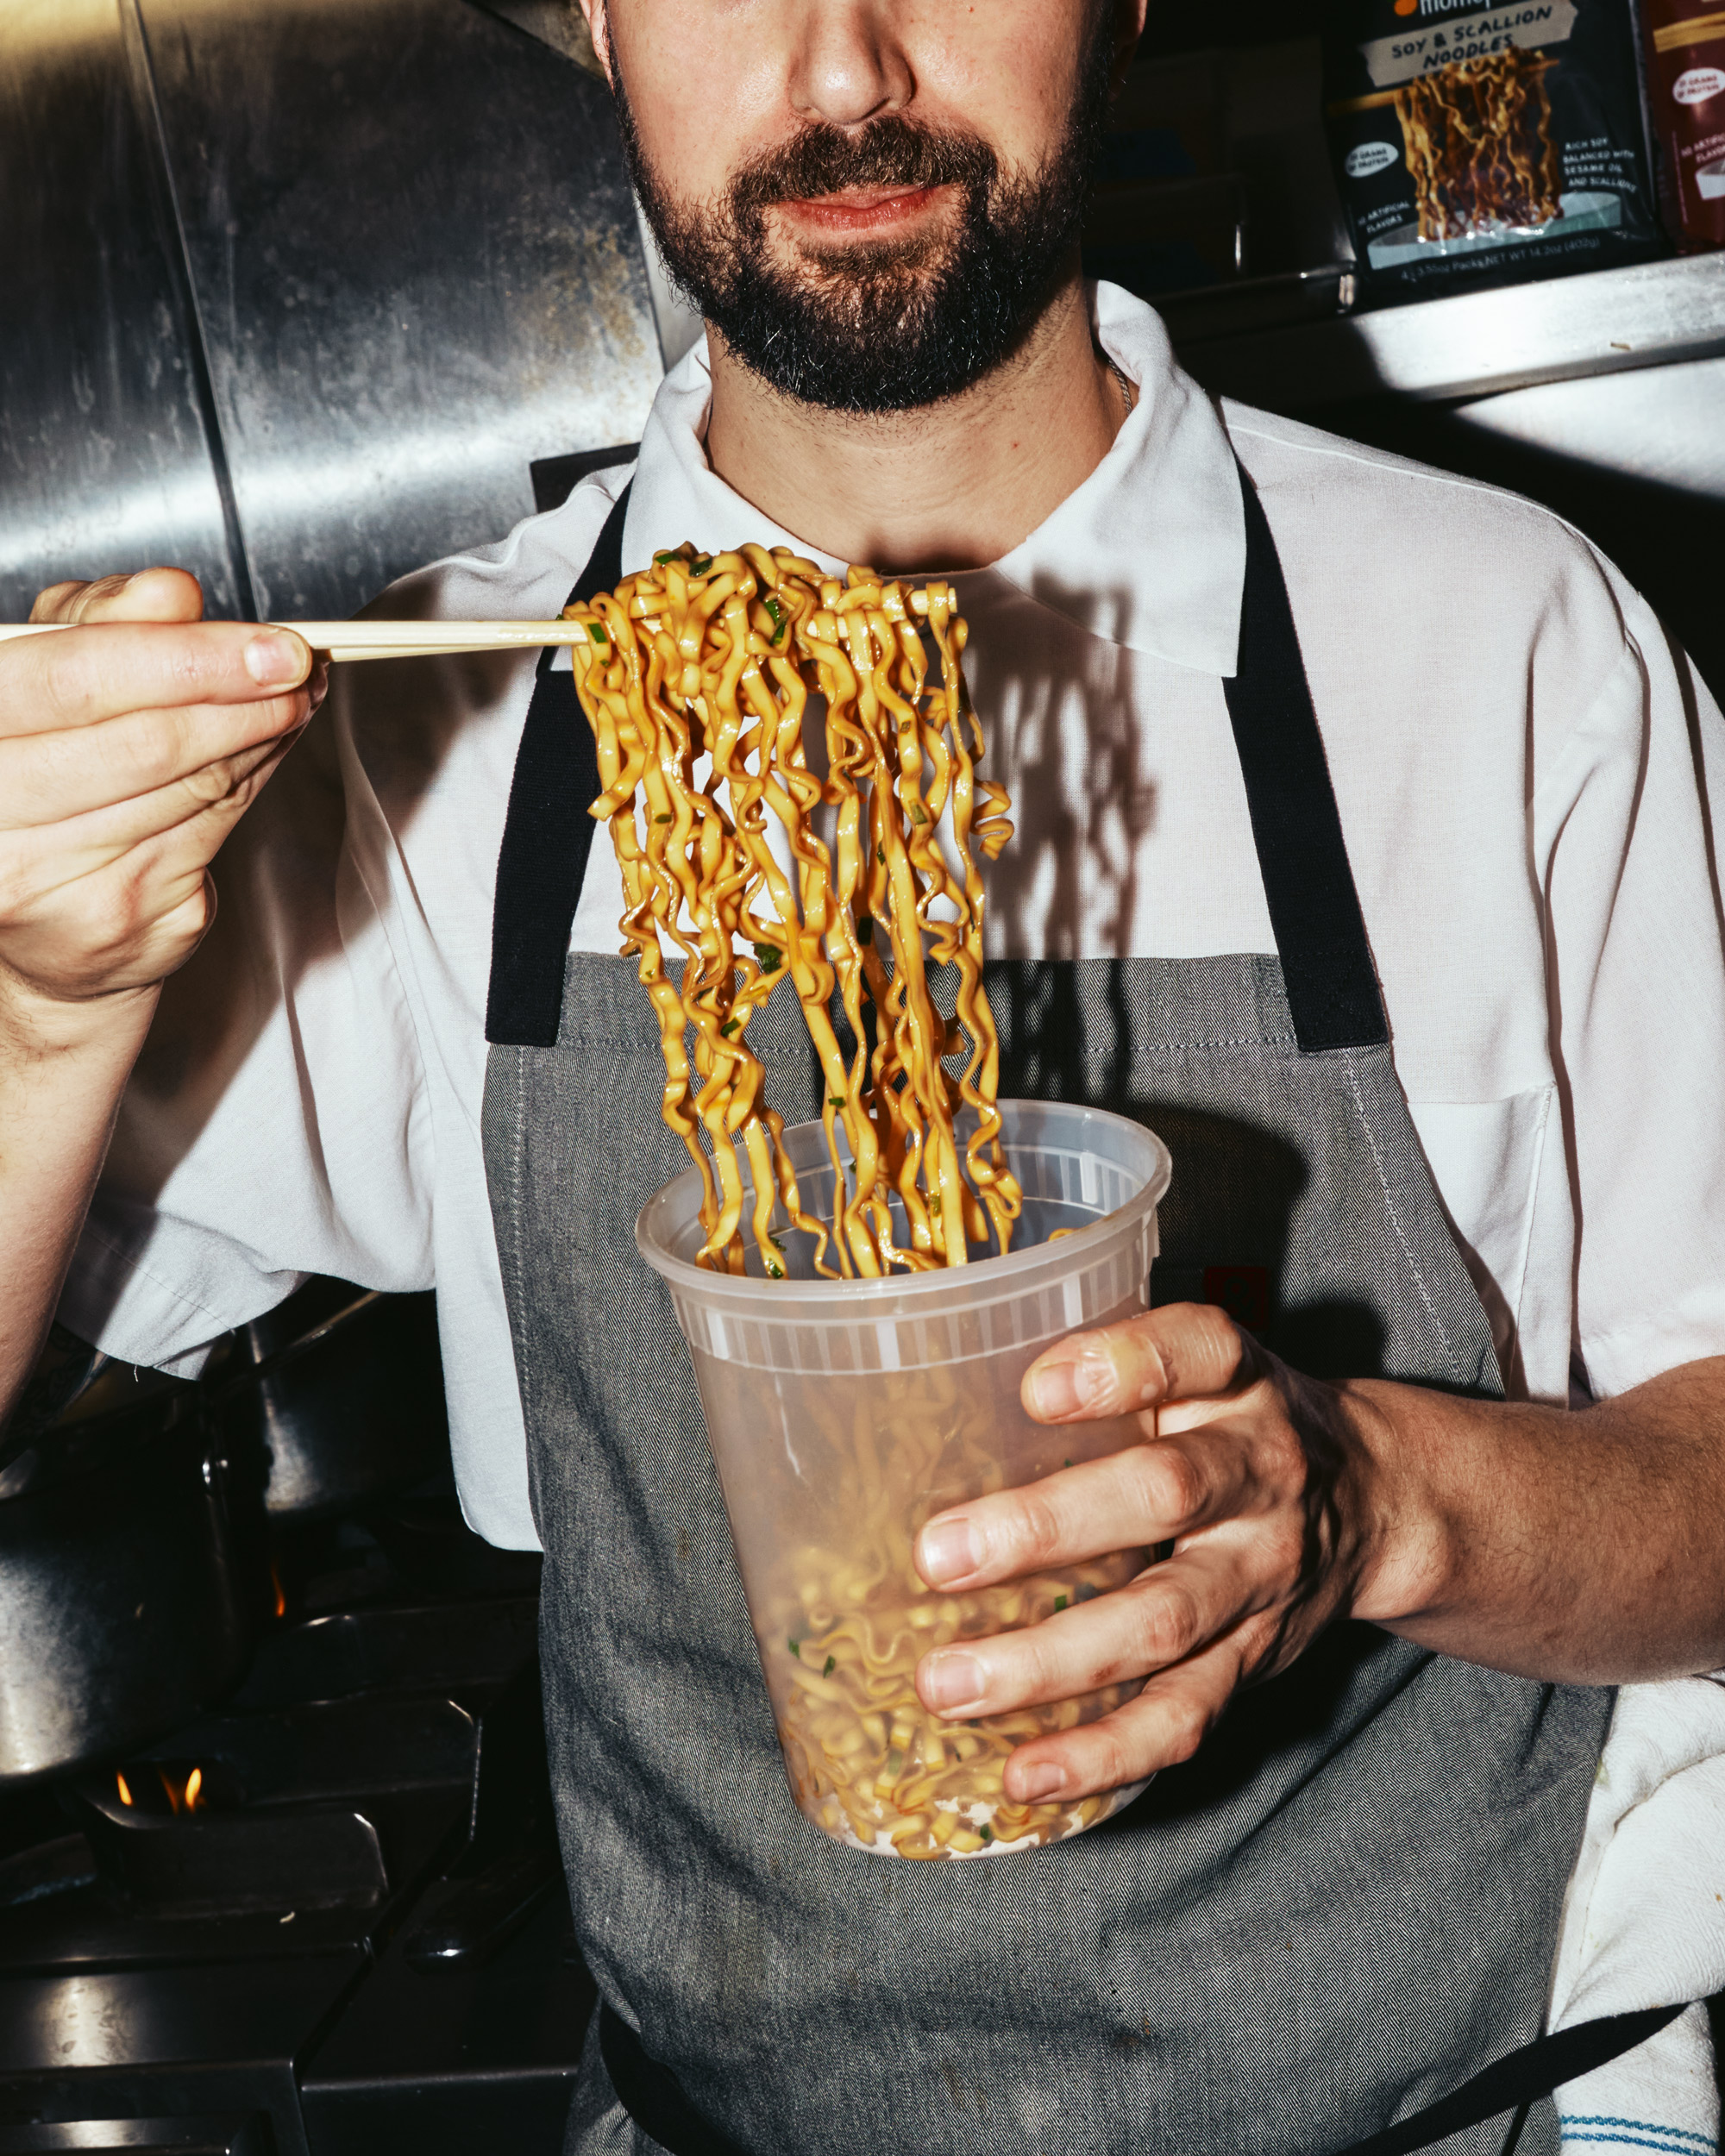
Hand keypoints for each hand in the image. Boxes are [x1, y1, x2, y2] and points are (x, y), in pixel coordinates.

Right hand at [1, 569, 322, 1016]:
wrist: (26, 908)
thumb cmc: (32, 770)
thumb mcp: (46, 672)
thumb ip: (102, 624)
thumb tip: (171, 594)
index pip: (76, 681)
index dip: (184, 657)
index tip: (266, 643)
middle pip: (145, 743)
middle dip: (238, 697)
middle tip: (295, 666)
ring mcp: (56, 880)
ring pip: (191, 788)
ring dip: (258, 735)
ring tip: (289, 698)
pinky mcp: (123, 920)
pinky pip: (211, 833)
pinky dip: (251, 780)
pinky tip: (264, 749)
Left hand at [910, 1302, 1383, 1804]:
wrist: (1373, 1499)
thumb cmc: (1231, 1418)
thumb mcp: (1195, 1364)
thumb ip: (1103, 1362)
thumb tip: (942, 1373)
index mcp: (1237, 1381)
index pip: (1198, 1351)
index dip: (1122, 1366)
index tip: (1035, 1388)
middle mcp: (1259, 1472)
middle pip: (1164, 1493)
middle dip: (1045, 1528)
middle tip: (938, 1557)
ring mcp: (1260, 1573)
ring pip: (1163, 1620)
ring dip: (1049, 1662)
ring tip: (948, 1684)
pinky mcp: (1254, 1659)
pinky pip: (1182, 1714)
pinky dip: (1102, 1753)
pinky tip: (1023, 1773)